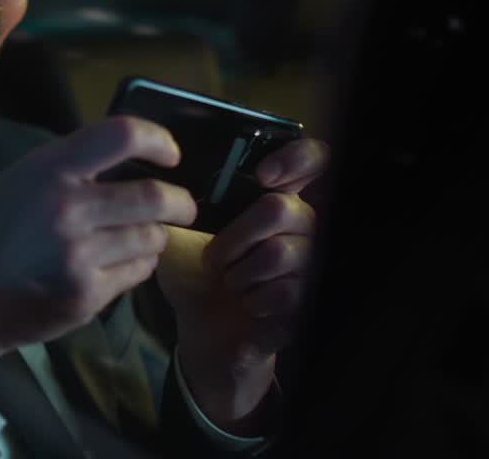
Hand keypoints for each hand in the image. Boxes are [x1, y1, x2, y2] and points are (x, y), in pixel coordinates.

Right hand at [0, 117, 196, 390]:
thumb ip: (70, 170)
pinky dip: (137, 265)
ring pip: (152, 237)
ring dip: (154, 236)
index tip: (170, 154)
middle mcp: (67, 208)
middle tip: (184, 206)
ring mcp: (79, 254)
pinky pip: (138, 272)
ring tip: (137, 238)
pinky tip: (116, 264)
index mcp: (48, 170)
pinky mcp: (87, 294)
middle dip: (181, 203)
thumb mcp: (20, 183)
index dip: (159, 140)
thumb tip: (132, 161)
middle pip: (156, 197)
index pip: (122, 135)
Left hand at [156, 137, 328, 430]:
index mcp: (276, 201)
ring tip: (231, 284)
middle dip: (235, 235)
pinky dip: (253, 301)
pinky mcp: (311, 302)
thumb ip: (181, 205)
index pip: (314, 160)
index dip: (297, 158)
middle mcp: (305, 229)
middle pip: (281, 209)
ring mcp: (313, 265)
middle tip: (214, 258)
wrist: (204, 330)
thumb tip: (174, 186)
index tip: (262, 175)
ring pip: (280, 253)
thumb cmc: (194, 274)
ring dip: (239, 273)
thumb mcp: (179, 235)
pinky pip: (285, 293)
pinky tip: (248, 306)